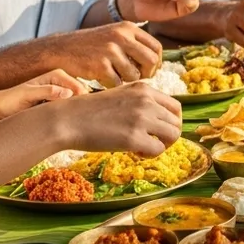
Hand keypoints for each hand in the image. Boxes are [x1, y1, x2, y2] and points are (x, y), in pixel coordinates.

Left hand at [0, 69, 86, 117]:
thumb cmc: (11, 99)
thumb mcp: (28, 95)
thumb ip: (47, 92)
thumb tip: (68, 94)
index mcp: (56, 75)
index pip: (77, 86)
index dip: (82, 97)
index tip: (83, 110)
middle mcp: (59, 83)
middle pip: (79, 93)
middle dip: (81, 104)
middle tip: (82, 118)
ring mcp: (58, 94)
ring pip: (75, 102)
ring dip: (75, 110)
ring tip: (74, 121)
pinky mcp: (55, 104)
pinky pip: (68, 108)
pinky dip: (69, 114)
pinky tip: (67, 122)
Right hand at [53, 21, 162, 85]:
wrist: (60, 50)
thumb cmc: (90, 47)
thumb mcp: (114, 35)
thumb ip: (134, 44)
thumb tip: (157, 62)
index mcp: (128, 28)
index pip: (156, 47)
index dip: (156, 63)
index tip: (149, 71)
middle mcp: (121, 36)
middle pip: (151, 61)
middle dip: (147, 74)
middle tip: (137, 79)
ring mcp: (110, 50)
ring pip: (134, 75)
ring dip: (126, 81)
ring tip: (115, 77)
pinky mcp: (100, 65)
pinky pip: (117, 83)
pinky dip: (112, 86)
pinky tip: (102, 80)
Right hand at [62, 83, 183, 156]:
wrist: (67, 120)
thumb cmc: (89, 112)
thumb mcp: (120, 96)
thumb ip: (140, 103)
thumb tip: (160, 122)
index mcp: (144, 89)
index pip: (175, 107)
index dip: (169, 123)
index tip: (155, 131)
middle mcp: (146, 101)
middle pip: (177, 123)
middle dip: (166, 136)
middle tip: (149, 142)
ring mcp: (141, 118)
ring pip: (173, 135)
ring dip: (161, 145)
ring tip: (142, 147)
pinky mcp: (134, 137)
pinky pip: (158, 150)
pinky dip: (149, 155)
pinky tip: (134, 152)